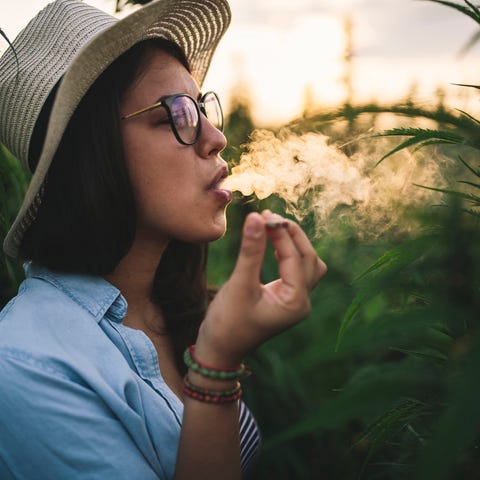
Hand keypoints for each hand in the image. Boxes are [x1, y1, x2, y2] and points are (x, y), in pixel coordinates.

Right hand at [195, 210, 326, 366]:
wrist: (219, 350)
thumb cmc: (227, 323)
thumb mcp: (239, 285)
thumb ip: (250, 251)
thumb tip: (256, 217)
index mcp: (295, 302)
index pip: (295, 258)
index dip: (281, 233)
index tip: (263, 214)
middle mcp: (302, 302)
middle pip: (309, 258)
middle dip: (291, 235)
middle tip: (268, 216)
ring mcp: (296, 301)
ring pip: (307, 263)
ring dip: (293, 243)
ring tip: (271, 226)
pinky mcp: (286, 298)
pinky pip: (296, 269)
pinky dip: (288, 253)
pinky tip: (272, 242)